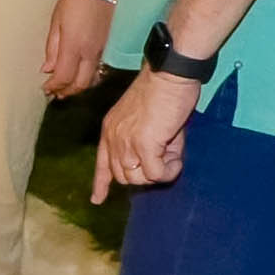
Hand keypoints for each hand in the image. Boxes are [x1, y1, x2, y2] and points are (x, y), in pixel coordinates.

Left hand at [41, 0, 111, 99]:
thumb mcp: (56, 22)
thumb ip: (52, 48)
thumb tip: (47, 69)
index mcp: (73, 46)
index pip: (63, 77)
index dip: (54, 87)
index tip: (46, 89)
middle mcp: (90, 52)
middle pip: (80, 84)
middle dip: (67, 92)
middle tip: (55, 94)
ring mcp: (102, 50)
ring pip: (92, 79)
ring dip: (79, 87)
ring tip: (67, 87)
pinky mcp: (109, 46)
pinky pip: (99, 69)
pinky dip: (89, 78)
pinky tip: (82, 75)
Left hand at [91, 67, 199, 201]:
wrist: (169, 75)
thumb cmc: (163, 92)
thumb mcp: (146, 120)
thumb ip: (146, 144)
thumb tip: (158, 165)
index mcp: (110, 129)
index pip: (102, 163)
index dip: (100, 184)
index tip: (97, 200)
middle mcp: (113, 137)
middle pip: (124, 177)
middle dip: (147, 174)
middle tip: (168, 156)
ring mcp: (126, 142)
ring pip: (138, 179)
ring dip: (159, 173)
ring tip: (173, 152)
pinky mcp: (144, 145)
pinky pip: (155, 174)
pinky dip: (169, 171)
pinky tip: (177, 158)